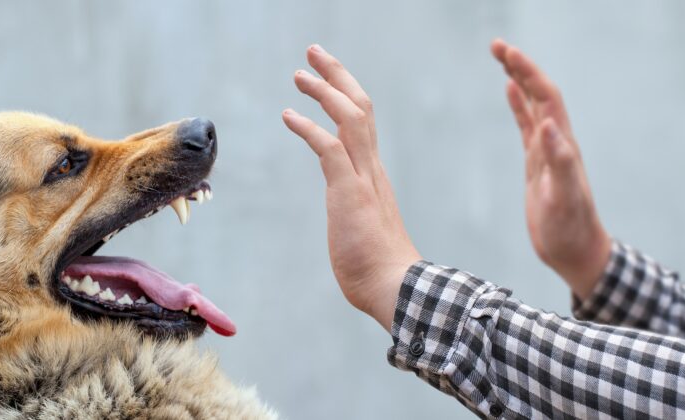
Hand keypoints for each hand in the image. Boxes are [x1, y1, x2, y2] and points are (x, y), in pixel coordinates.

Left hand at [282, 45, 420, 329]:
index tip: (327, 78)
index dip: (345, 94)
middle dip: (337, 75)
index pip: (363, 122)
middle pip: (360, 106)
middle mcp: (371, 168)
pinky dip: (308, 127)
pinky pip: (329, 148)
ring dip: (324, 91)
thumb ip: (355, 214)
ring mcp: (363, 178)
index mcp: (373, 174)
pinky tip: (288, 115)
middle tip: (314, 53)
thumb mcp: (362, 229)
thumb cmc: (378, 268)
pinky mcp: (349, 192)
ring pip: (350, 117)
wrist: (395, 288)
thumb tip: (350, 220)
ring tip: (299, 74)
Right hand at [491, 39, 610, 299]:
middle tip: (496, 45)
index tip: (506, 53)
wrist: (574, 250)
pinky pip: (526, 125)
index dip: (528, 73)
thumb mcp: (564, 197)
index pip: (546, 97)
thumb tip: (547, 123)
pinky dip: (518, 105)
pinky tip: (509, 92)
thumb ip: (560, 160)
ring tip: (501, 58)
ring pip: (532, 105)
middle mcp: (556, 141)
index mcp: (562, 144)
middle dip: (520, 67)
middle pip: (538, 93)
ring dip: (518, 79)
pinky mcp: (537, 163)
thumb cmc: (569, 228)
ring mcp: (546, 151)